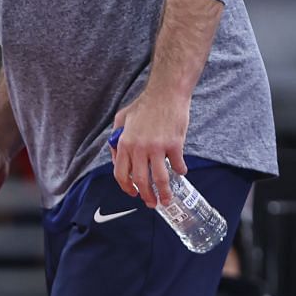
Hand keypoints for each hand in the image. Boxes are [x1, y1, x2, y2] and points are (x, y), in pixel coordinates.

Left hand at [112, 91, 189, 208]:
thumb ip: (116, 137)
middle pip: (140, 181)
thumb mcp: (122, 118)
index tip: (132, 192)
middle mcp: (139, 148)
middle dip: (146, 196)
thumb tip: (115, 156)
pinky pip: (177, 165)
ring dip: (163, 193)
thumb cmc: (145, 104)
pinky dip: (180, 171)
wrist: (166, 93)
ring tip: (166, 200)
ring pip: (159, 179)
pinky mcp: (174, 145)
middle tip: (151, 203)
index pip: (120, 173)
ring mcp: (157, 147)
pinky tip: (181, 172)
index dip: (126, 187)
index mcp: (125, 143)